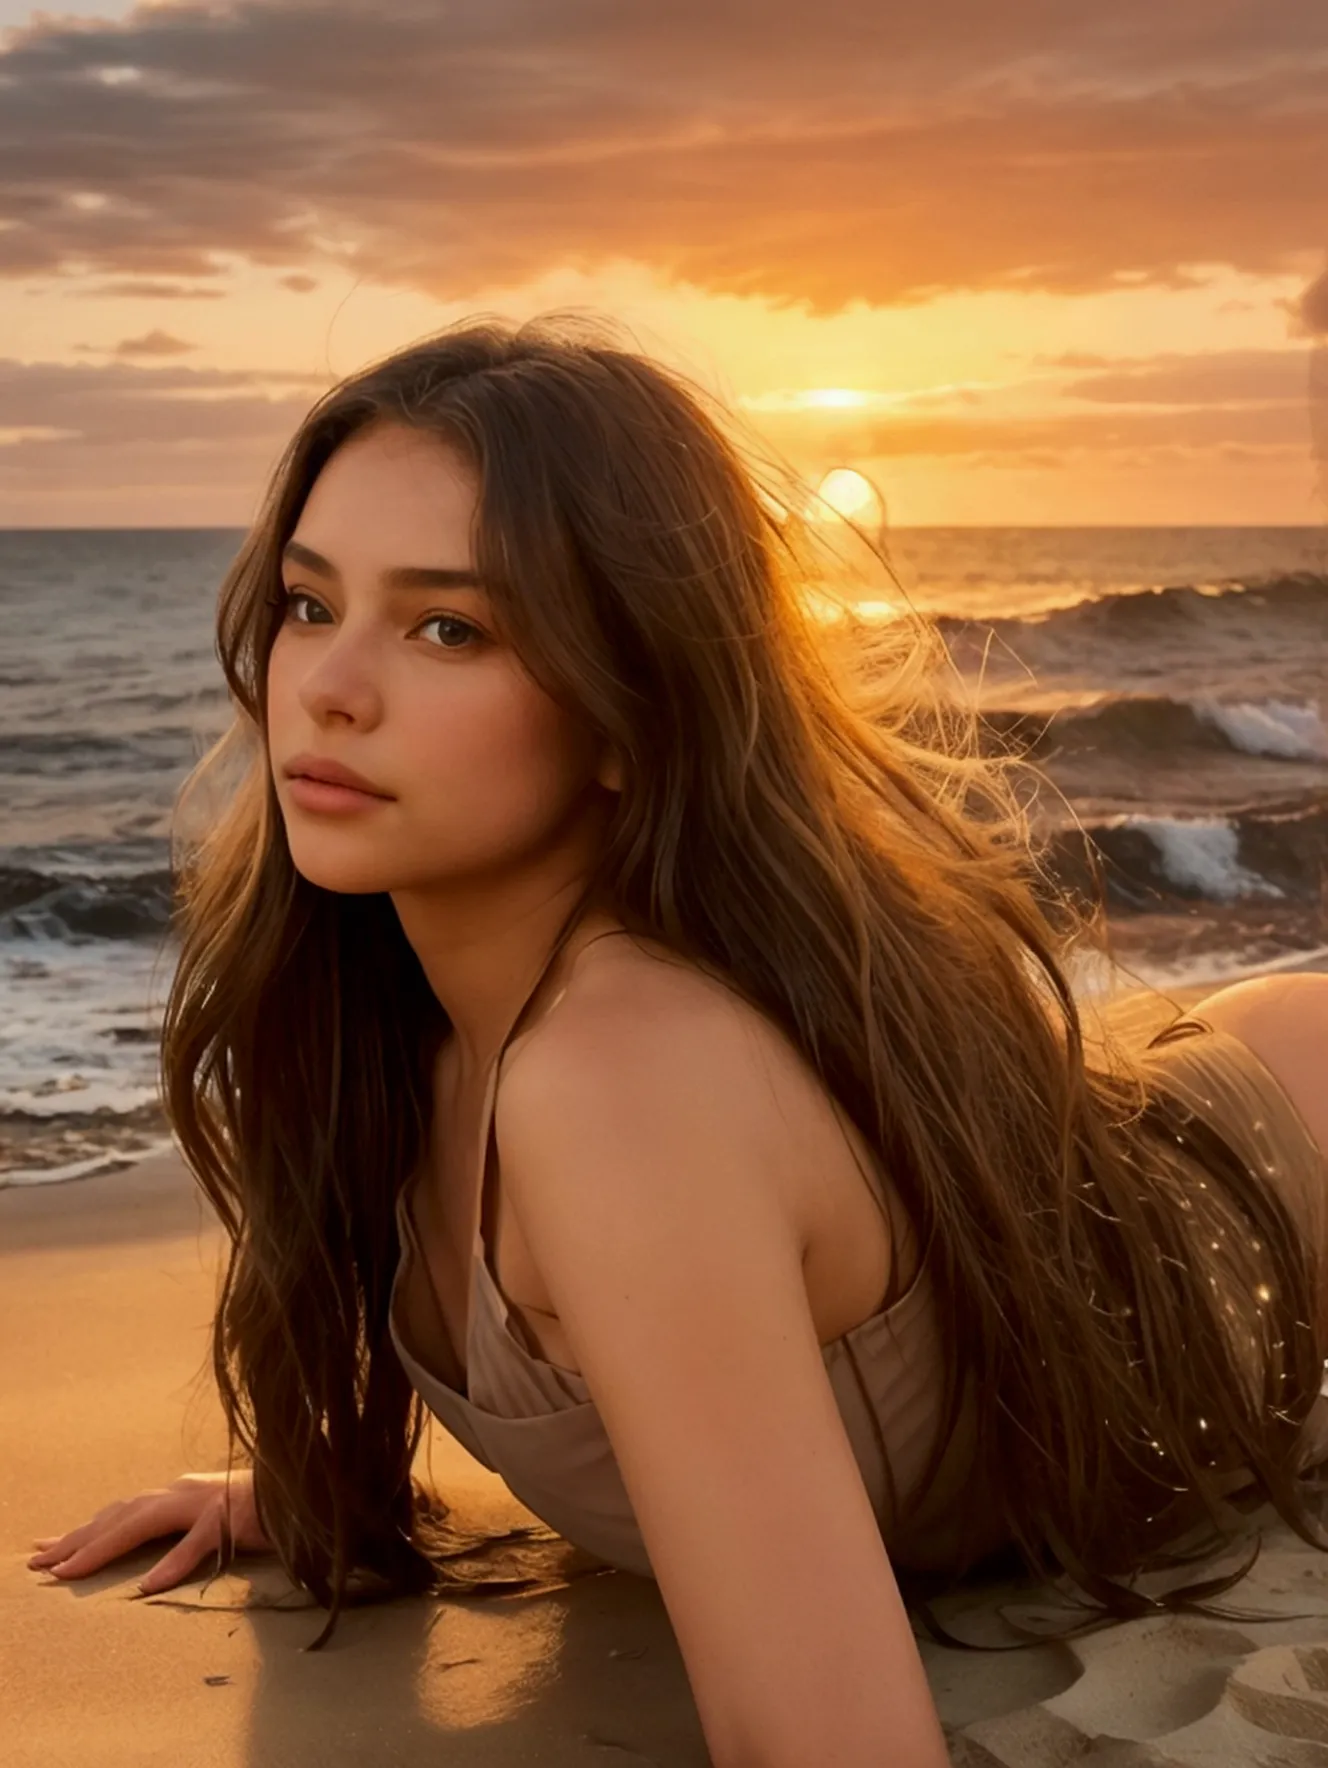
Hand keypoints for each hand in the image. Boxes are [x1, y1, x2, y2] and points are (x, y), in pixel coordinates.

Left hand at [27, 1470, 273, 1594]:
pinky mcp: (233, 1519)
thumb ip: (186, 1530)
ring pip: (144, 1522)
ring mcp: (208, 1502)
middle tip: (40, 1562)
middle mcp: (186, 1492)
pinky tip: (148, 1587)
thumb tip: (154, 1559)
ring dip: (104, 1546)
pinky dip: (171, 1565)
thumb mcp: (218, 1518)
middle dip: (78, 1539)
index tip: (45, 1548)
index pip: (122, 1511)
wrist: (312, 1486)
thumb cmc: (268, 1508)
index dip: (84, 1530)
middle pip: (121, 1514)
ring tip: (71, 1570)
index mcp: (182, 1493)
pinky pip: (197, 1544)